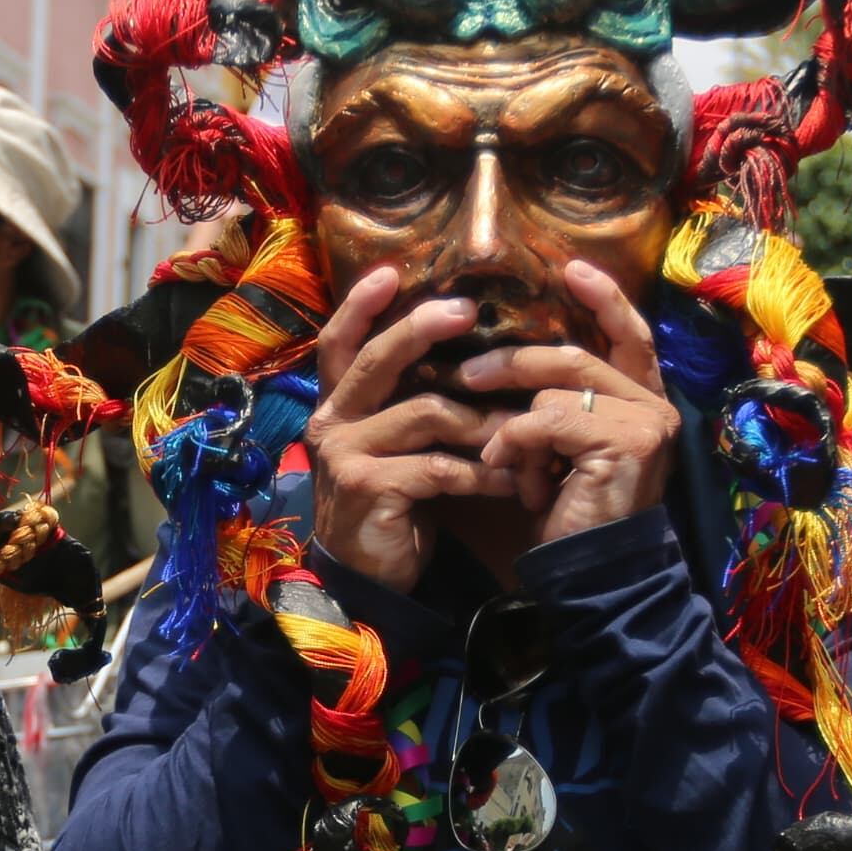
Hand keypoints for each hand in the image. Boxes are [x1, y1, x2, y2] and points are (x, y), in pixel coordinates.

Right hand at [303, 268, 503, 594]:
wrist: (368, 578)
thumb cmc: (393, 503)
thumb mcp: (396, 444)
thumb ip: (410, 403)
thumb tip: (469, 354)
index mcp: (338, 404)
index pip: (340, 342)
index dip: (361, 306)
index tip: (393, 272)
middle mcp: (332, 421)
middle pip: (377, 360)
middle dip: (422, 329)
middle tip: (467, 311)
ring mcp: (346, 454)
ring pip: (424, 412)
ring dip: (481, 420)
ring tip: (519, 429)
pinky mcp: (369, 487)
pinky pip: (438, 465)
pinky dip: (479, 471)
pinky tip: (507, 481)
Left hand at [462, 262, 679, 545]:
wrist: (591, 575)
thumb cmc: (569, 515)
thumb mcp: (558, 449)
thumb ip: (551, 403)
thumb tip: (501, 360)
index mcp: (643, 401)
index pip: (630, 334)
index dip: (603, 299)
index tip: (571, 268)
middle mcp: (656, 406)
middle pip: (575, 358)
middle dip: (515, 363)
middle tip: (467, 373)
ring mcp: (646, 422)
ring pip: (556, 391)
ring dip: (515, 427)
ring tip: (503, 462)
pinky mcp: (625, 441)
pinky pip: (546, 420)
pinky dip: (516, 444)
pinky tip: (512, 478)